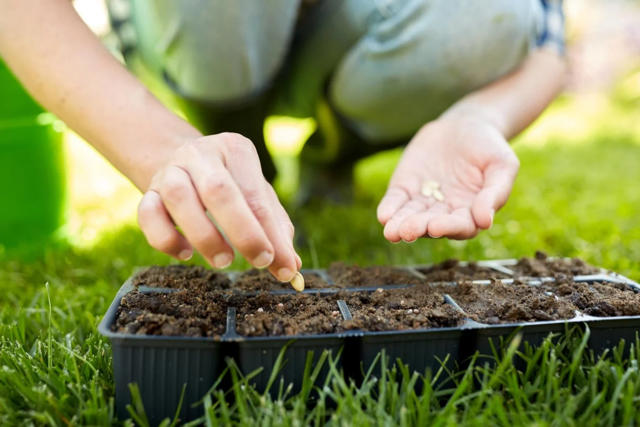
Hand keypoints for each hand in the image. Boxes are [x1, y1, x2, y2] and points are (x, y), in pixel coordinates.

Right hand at [137, 133, 300, 281]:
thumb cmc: (231, 183)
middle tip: (259, 261)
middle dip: (243, 231)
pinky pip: (147, 214)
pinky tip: (186, 253)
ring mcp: (170, 171)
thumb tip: (291, 266)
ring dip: (204, 236)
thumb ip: (276, 228)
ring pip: (179, 199)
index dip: (272, 234)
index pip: (256, 194)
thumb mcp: (258, 195)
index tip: (285, 267)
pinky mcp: (147, 191)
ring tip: (224, 260)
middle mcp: (200, 154)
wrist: (180, 160)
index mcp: (235, 149)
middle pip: (219, 190)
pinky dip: (166, 239)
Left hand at [377, 115, 519, 241]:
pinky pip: (396, 201)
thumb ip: (495, 192)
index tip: (436, 227)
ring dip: (400, 225)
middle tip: (408, 231)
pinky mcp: (405, 188)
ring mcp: (423, 201)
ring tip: (391, 232)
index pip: (460, 226)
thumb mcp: (502, 165)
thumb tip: (485, 222)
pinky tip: (383, 216)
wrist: (465, 125)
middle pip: (431, 225)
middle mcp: (445, 212)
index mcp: (471, 212)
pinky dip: (389, 208)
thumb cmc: (489, 148)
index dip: (448, 227)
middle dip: (419, 228)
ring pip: (410, 217)